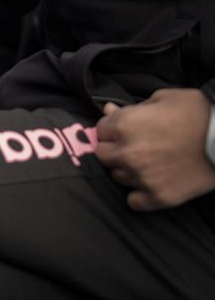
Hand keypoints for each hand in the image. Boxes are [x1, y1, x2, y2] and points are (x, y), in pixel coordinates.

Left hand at [95, 88, 214, 210]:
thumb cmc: (198, 114)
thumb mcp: (165, 98)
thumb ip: (133, 107)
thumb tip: (108, 110)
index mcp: (124, 125)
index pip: (100, 130)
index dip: (112, 129)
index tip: (124, 130)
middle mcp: (127, 153)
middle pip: (103, 155)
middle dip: (115, 149)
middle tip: (135, 146)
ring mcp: (141, 177)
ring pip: (117, 176)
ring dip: (127, 170)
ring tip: (148, 163)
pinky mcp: (158, 196)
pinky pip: (133, 201)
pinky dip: (139, 193)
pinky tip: (150, 182)